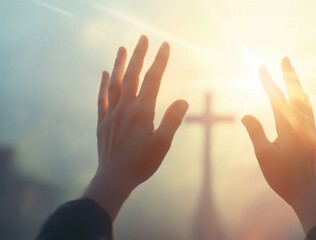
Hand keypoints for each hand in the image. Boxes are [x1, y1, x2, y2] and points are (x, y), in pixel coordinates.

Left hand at [83, 36, 187, 219]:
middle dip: (139, 55)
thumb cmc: (142, 163)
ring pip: (116, 83)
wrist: (114, 178)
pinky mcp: (103, 122)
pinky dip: (104, 84)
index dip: (159, 61)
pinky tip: (105, 73)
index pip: (152, 80)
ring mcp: (112, 113)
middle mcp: (125, 108)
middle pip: (133, 76)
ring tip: (123, 48)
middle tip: (143, 38)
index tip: (164, 46)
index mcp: (142, 111)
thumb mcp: (163, 143)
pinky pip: (102, 98)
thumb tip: (182, 100)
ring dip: (120, 64)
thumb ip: (172, 120)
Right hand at [242, 57, 315, 232]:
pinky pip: (309, 111)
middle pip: (296, 94)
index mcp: (289, 128)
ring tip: (292, 72)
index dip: (268, 82)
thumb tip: (246, 114)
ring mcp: (310, 130)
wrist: (306, 193)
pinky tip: (302, 97)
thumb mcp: (264, 155)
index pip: (277, 99)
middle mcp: (302, 125)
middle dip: (290, 75)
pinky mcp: (312, 136)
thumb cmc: (282, 176)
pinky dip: (304, 99)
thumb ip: (256, 132)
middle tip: (285, 58)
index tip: (261, 67)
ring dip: (297, 85)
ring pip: (304, 101)